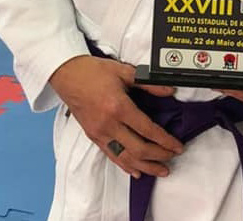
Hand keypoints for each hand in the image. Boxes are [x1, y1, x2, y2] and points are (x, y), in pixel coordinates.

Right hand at [49, 55, 183, 178]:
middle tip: (171, 156)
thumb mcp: (123, 71)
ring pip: (126, 158)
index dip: (166, 140)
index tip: (177, 145)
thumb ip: (148, 83)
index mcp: (118, 107)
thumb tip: (168, 90)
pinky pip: (111, 156)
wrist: (65, 74)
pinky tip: (136, 171)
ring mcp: (99, 132)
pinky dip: (125, 166)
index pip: (148, 130)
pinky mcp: (93, 136)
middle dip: (159, 156)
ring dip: (146, 167)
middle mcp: (109, 124)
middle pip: (139, 149)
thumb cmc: (91, 71)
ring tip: (161, 170)